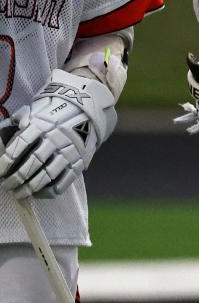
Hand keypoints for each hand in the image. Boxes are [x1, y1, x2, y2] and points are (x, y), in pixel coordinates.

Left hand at [0, 70, 117, 198]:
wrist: (86, 109)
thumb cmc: (52, 113)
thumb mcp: (33, 112)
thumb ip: (15, 124)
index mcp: (42, 125)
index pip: (21, 145)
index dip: (7, 160)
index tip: (0, 171)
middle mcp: (56, 138)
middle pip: (33, 162)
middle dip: (17, 177)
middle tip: (7, 185)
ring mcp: (70, 151)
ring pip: (48, 174)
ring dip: (31, 187)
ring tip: (19, 193)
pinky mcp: (79, 162)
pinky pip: (64, 181)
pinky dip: (49, 191)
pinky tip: (38, 193)